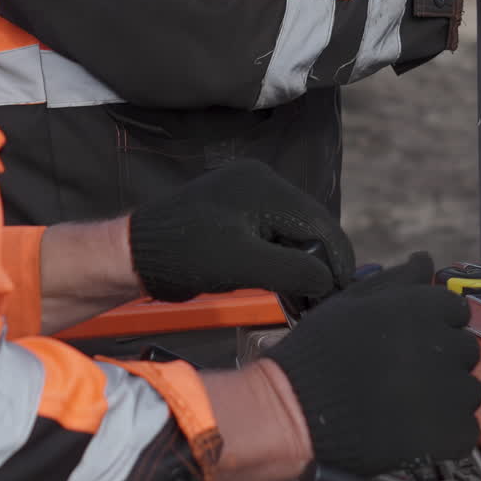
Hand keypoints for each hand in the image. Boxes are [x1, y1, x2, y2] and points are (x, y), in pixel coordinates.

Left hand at [129, 160, 354, 302]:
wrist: (136, 253)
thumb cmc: (187, 256)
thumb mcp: (246, 265)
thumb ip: (294, 269)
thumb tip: (330, 279)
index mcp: (265, 186)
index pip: (319, 222)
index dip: (337, 259)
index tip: (345, 291)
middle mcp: (260, 181)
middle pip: (308, 224)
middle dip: (320, 260)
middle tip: (325, 299)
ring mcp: (246, 193)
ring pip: (292, 229)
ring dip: (301, 261)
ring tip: (307, 297)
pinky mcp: (235, 209)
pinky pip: (272, 231)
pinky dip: (281, 256)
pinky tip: (285, 283)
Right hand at [265, 251, 480, 477]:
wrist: (297, 411)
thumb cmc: (318, 353)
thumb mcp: (351, 302)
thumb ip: (396, 280)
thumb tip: (425, 259)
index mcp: (418, 308)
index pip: (457, 308)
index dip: (438, 324)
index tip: (415, 341)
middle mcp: (440, 344)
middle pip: (466, 348)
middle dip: (443, 359)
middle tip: (405, 375)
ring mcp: (448, 391)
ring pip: (469, 390)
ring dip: (446, 397)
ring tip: (404, 404)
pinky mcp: (449, 433)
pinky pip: (466, 429)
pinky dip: (445, 434)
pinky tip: (411, 430)